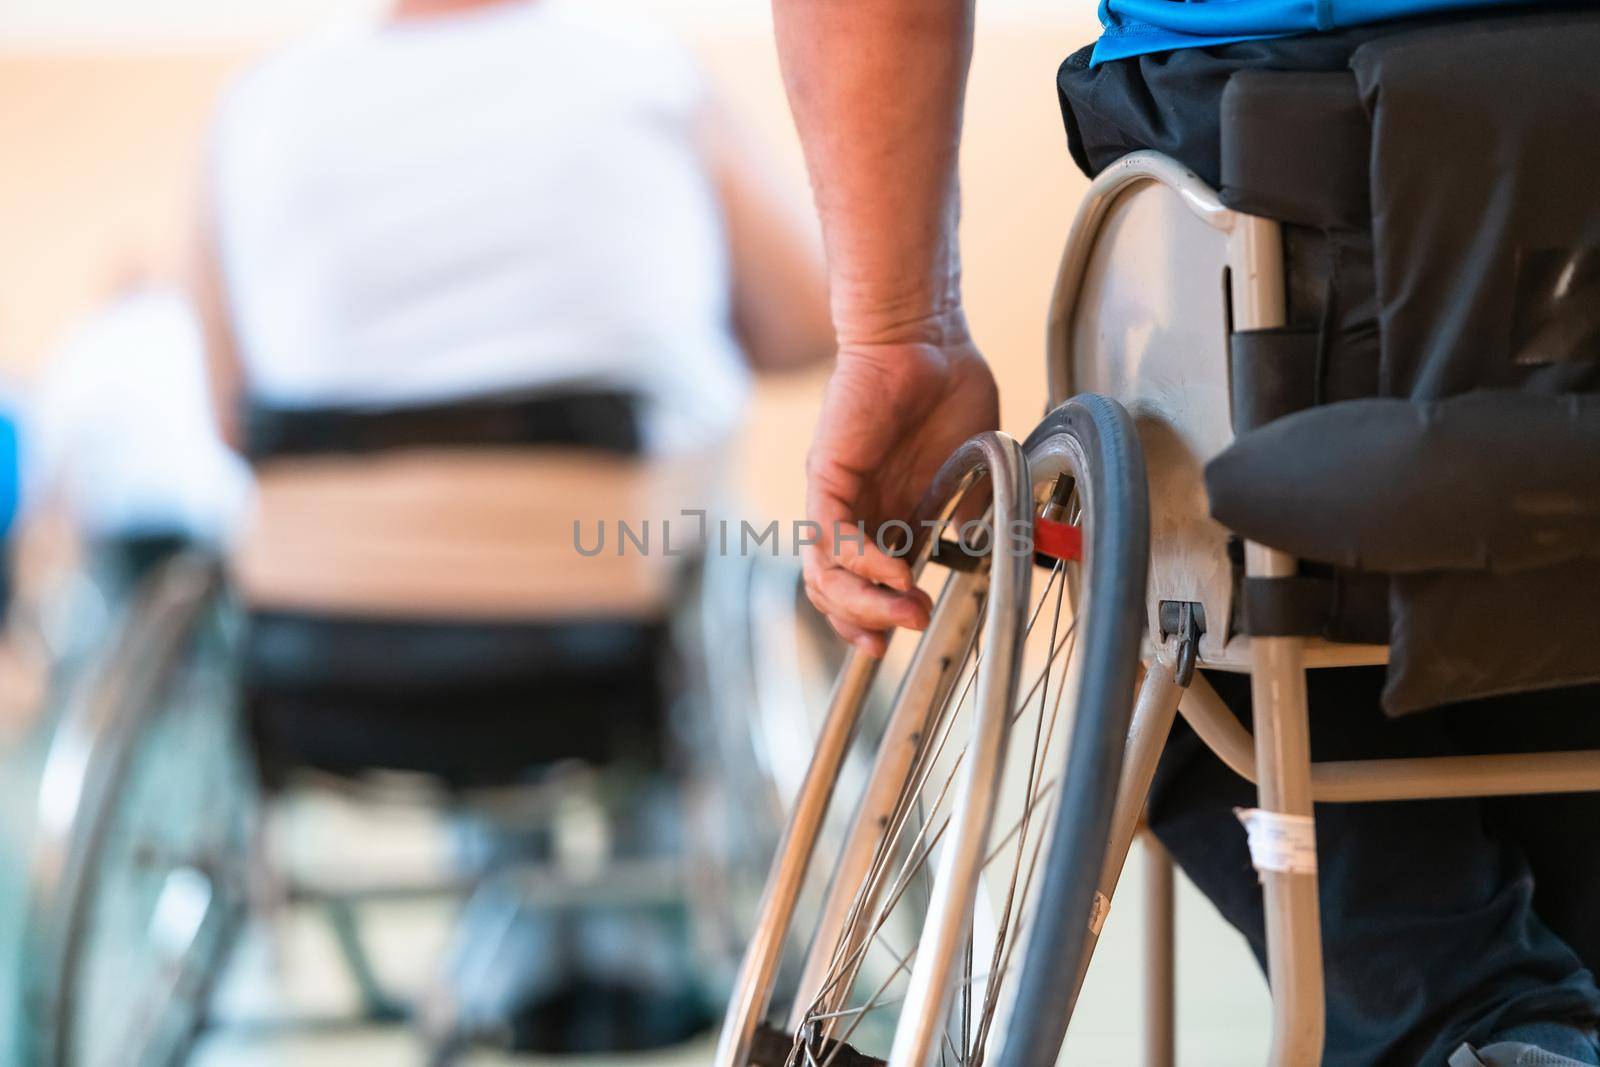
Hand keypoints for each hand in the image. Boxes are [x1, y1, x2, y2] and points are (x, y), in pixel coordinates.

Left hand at [803, 314, 999, 656]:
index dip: (876, 619)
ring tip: (903, 610)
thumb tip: (977, 553)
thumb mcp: (974, 468)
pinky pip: (831, 534)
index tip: (904, 639)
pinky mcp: (827, 475)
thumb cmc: (950, 388)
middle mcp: (858, 513)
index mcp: (890, 517)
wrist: (929, 338)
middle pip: (836, 590)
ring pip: (825, 572)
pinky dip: (861, 561)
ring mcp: (838, 496)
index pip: (866, 586)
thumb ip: (971, 513)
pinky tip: (895, 572)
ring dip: (863, 602)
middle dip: (867, 623)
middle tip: (906, 630)